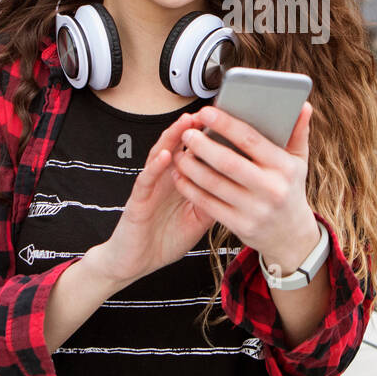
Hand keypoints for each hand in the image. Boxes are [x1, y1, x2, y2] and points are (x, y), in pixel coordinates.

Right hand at [91, 113, 219, 287]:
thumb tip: (241, 186)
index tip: (228, 123)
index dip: (210, 138)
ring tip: (186, 123)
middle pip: (180, 148)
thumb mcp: (198, 221)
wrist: (135, 263)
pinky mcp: (137, 201)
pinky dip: (155, 167)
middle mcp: (165, 179)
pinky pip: (146, 180)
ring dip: (172, 138)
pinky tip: (165, 155)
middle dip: (193, 129)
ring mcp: (151, 188)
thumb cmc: (165, 240)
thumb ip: (214, 200)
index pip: (196, 153)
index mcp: (181, 182)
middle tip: (209, 112)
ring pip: (160, 155)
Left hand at [172, 101, 321, 273]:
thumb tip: (304, 106)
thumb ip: (298, 133)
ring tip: (179, 153)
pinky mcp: (240, 226)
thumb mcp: (299, 162)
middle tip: (187, 133)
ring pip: (214, 184)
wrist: (290, 235)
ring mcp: (255, 210)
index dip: (226, 124)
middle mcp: (271, 189)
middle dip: (203, 146)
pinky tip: (180, 176)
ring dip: (192, 167)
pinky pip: (208, 204)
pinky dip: (191, 189)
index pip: (251, 140)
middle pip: (228, 162)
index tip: (206, 112)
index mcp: (284, 167)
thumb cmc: (290, 189)